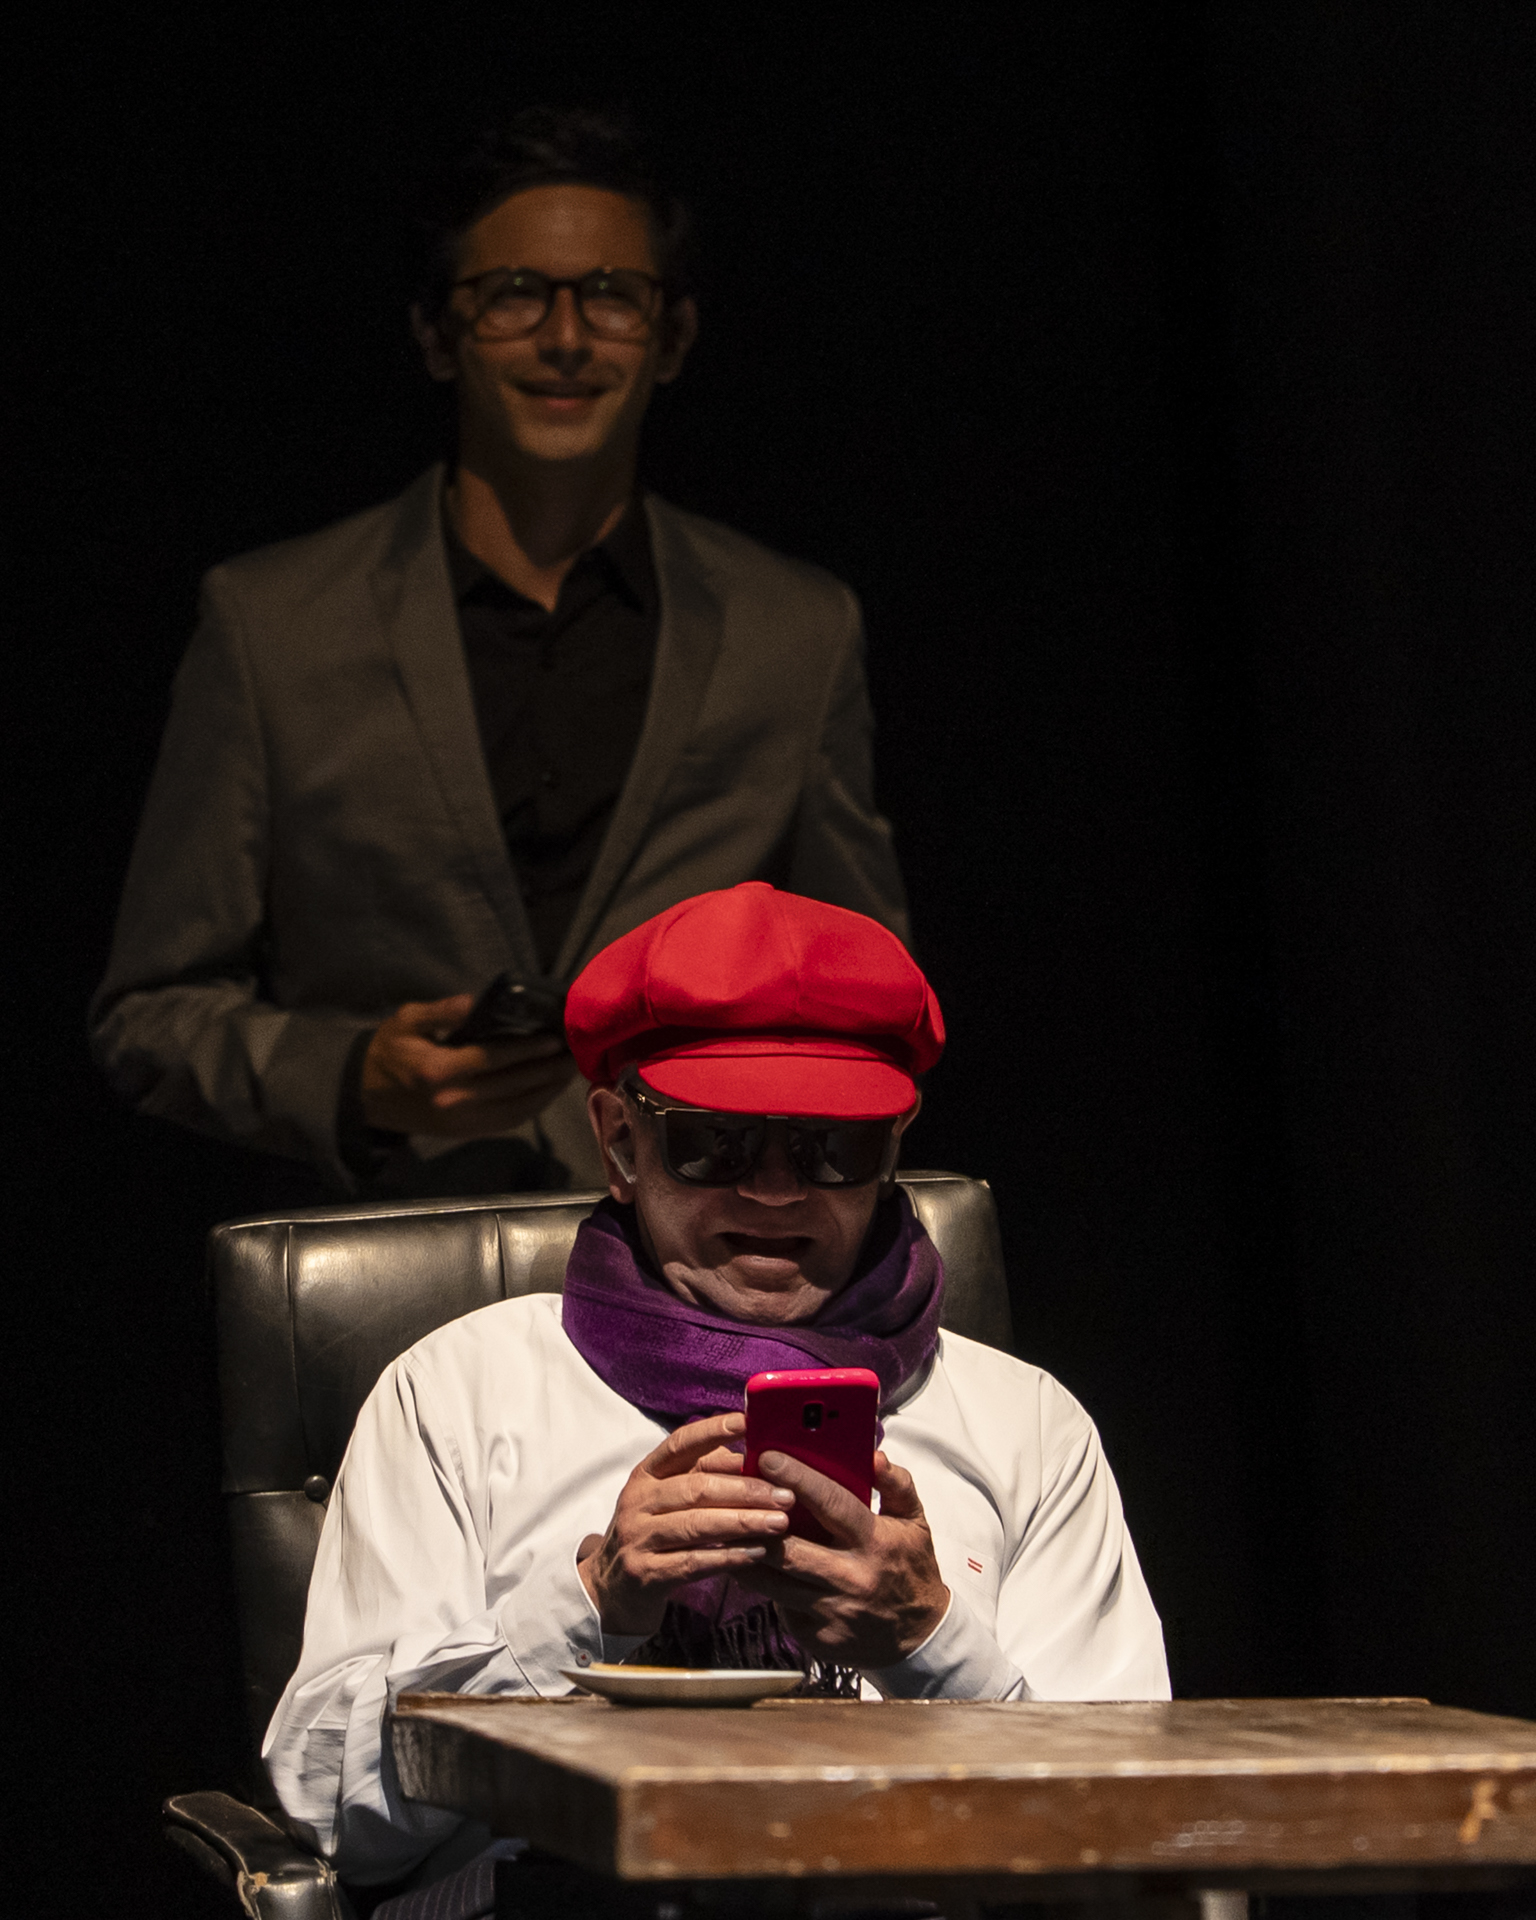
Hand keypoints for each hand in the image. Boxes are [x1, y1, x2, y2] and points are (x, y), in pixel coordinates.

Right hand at [360, 993, 575, 1136]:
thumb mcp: (406, 1021)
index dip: (527, 1049)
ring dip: (546, 1092)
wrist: (365, 1097)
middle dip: (547, 1071)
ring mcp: (461, 1122)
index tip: (553, 1039)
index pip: (492, 1058)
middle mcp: (453, 1100)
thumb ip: (441, 1011)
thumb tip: (474, 1001)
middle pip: (511, 1085)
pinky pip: (507, 1122)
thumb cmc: (389, 1051)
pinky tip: (547, 1092)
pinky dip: (532, 1108)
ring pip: (516, 1109)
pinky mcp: (465, 1133)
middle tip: (574, 1055)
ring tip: (568, 1072)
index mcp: (437, 1070)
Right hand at [576, 1413, 793, 1635]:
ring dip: (743, 1522)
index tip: (748, 1422)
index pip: (680, 1443)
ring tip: (779, 1523)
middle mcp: (638, 1500)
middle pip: (695, 1487)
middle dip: (745, 1489)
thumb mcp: (668, 1499)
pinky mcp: (644, 1573)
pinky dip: (728, 1556)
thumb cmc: (653, 1534)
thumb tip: (752, 1455)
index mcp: (646, 1474)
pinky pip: (693, 1562)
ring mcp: (638, 1537)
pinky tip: (757, 1553)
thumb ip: (704, 1475)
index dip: (713, 1430)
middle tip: (785, 1494)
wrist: (611, 1590)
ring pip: (696, 1524)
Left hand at [734, 1451, 949, 1670]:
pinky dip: (765, 1585)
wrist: (920, 1637)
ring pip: (773, 1581)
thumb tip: (874, 1457)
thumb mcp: (913, 1522)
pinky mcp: (817, 1636)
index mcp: (873, 1542)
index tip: (768, 1457)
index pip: (831, 1504)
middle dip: (756, 1521)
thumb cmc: (910, 1569)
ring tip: (726, 1532)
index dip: (797, 1478)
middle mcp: (850, 1577)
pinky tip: (751, 1567)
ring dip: (746, 1554)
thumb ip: (896, 1484)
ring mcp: (831, 1610)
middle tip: (732, 1496)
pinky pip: (780, 1606)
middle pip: (789, 1548)